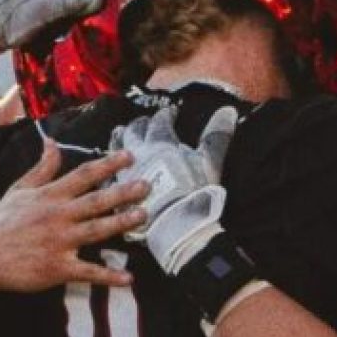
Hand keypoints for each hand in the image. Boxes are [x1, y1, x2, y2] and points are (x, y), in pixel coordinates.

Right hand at [0, 142, 147, 292]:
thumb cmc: (1, 224)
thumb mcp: (19, 191)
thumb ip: (42, 169)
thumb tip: (53, 142)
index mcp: (49, 196)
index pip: (83, 175)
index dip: (108, 165)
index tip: (130, 157)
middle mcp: (56, 216)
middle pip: (95, 201)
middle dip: (122, 192)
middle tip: (147, 186)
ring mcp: (58, 242)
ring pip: (95, 230)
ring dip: (120, 223)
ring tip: (143, 216)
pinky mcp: (57, 268)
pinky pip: (88, 272)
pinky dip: (108, 276)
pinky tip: (128, 278)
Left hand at [109, 105, 237, 274]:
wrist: (174, 227)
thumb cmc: (195, 192)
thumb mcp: (210, 162)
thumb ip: (216, 136)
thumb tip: (228, 110)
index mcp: (161, 143)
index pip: (160, 121)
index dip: (166, 115)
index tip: (170, 112)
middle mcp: (138, 153)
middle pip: (134, 132)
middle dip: (140, 124)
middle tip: (143, 122)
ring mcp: (125, 173)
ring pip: (115, 150)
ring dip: (118, 141)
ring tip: (120, 135)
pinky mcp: (117, 193)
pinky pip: (108, 177)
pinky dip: (109, 170)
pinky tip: (110, 171)